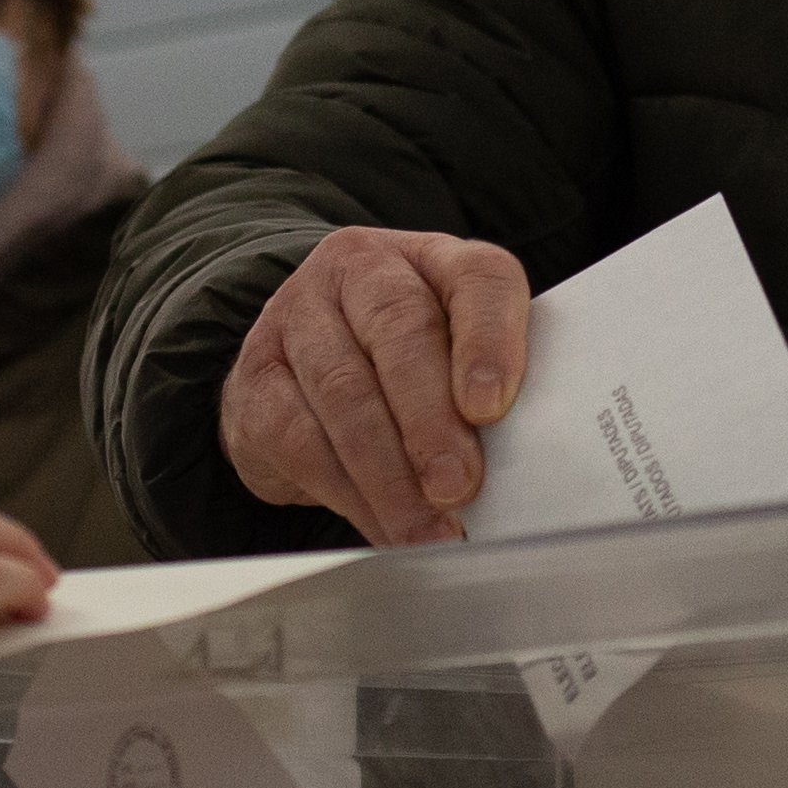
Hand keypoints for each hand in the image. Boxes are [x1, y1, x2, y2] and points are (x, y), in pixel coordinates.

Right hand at [223, 226, 531, 544]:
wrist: (302, 375)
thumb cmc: (404, 372)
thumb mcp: (456, 363)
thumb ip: (488, 396)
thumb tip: (530, 472)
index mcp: (434, 261)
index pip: (477, 278)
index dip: (489, 340)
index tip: (492, 408)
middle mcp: (362, 271)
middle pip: (400, 329)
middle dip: (431, 419)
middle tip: (457, 486)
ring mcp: (299, 316)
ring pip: (345, 390)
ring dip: (389, 473)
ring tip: (424, 527)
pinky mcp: (256, 377)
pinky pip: (299, 437)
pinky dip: (346, 492)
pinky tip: (380, 525)